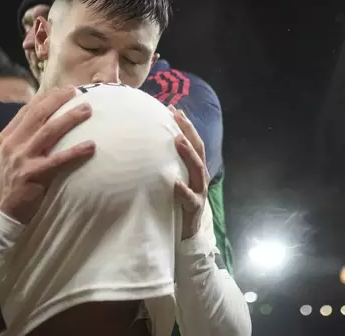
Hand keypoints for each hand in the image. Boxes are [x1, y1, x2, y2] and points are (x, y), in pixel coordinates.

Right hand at [0, 87, 95, 223]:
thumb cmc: (8, 183)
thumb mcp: (5, 156)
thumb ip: (19, 139)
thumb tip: (40, 122)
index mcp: (6, 137)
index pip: (27, 110)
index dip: (46, 98)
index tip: (61, 90)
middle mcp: (12, 144)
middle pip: (38, 114)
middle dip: (58, 100)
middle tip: (76, 92)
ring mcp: (22, 158)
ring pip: (49, 131)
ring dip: (70, 118)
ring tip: (87, 109)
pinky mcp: (33, 174)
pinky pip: (59, 160)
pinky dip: (76, 151)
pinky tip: (91, 145)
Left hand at [170, 106, 209, 239]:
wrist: (186, 233)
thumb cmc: (175, 202)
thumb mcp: (172, 179)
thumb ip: (165, 163)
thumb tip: (144, 143)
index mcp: (194, 168)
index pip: (193, 142)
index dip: (186, 125)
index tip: (173, 109)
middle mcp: (199, 177)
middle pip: (198, 150)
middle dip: (189, 132)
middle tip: (177, 117)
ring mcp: (199, 192)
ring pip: (198, 170)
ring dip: (188, 154)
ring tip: (178, 141)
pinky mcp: (195, 209)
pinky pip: (190, 199)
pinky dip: (183, 191)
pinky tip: (174, 184)